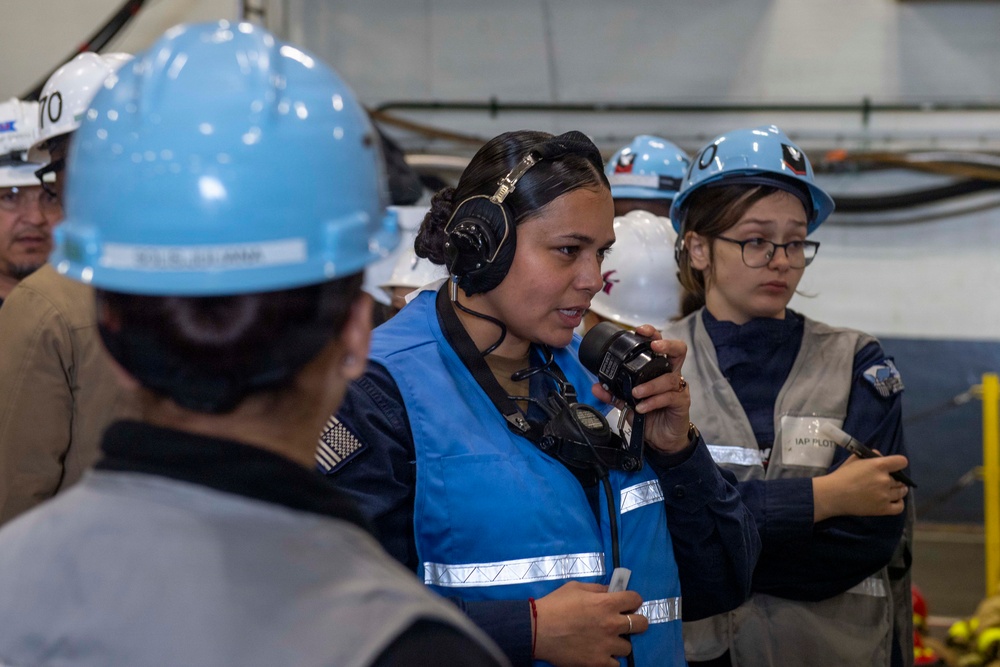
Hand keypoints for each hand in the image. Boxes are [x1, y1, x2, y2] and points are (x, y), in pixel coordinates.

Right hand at [533, 581, 648, 666]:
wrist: (537, 630)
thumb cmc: (554, 605)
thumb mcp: (575, 587)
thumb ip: (597, 589)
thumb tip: (611, 591)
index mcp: (606, 603)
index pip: (635, 599)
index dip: (633, 600)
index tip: (628, 603)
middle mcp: (611, 624)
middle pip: (641, 624)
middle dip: (637, 621)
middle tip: (626, 623)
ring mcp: (606, 645)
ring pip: (628, 647)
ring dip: (619, 643)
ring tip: (606, 641)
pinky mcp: (598, 662)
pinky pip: (616, 665)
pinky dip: (610, 660)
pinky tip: (601, 654)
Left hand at [591, 324, 691, 454]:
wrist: (661, 439)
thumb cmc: (649, 415)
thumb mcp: (627, 403)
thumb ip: (613, 393)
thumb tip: (596, 386)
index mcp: (658, 370)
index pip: (660, 345)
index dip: (652, 334)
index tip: (639, 331)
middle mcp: (671, 375)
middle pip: (679, 351)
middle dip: (667, 344)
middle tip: (654, 346)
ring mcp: (678, 389)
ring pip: (669, 378)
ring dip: (651, 384)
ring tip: (635, 393)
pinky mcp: (681, 403)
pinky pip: (670, 397)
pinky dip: (653, 401)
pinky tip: (642, 407)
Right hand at [812, 453, 909, 521]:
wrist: (832, 495)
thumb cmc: (842, 476)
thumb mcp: (854, 459)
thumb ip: (870, 456)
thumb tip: (881, 457)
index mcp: (879, 465)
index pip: (901, 462)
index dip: (898, 463)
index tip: (894, 467)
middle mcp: (885, 480)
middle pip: (900, 479)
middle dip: (894, 478)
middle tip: (885, 481)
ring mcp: (885, 495)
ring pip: (901, 492)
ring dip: (898, 490)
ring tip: (891, 490)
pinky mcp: (883, 509)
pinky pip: (899, 507)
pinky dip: (899, 503)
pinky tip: (894, 500)